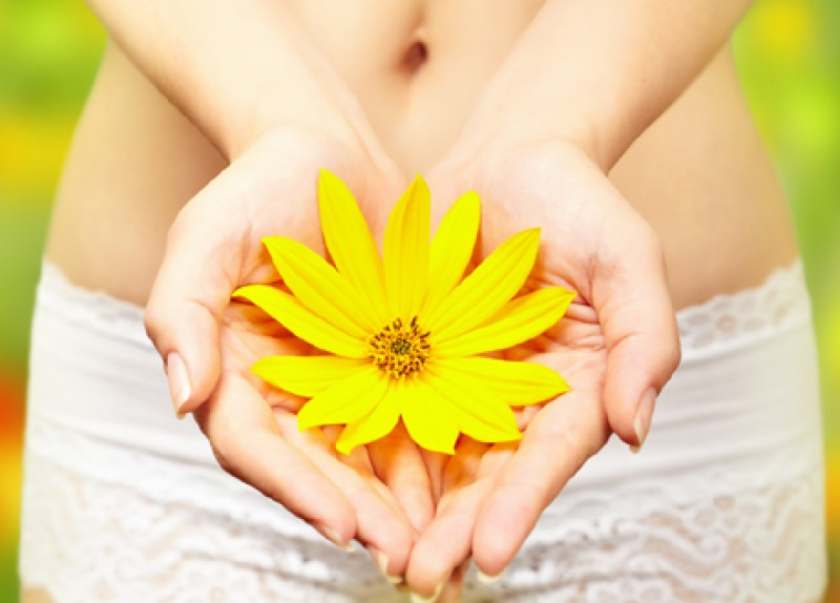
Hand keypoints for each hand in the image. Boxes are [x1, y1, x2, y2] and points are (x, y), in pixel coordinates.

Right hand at [144, 128, 434, 574]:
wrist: (330, 152)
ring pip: (361, 454)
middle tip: (403, 554)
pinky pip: (402, 415)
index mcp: (230, 367)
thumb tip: (182, 398)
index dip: (294, 488)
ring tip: (437, 541)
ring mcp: (333, 378)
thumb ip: (182, 310)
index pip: (253, 445)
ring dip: (395, 501)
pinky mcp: (381, 362)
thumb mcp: (209, 234)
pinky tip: (460, 486)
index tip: (342, 524)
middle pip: (313, 465)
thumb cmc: (261, 185)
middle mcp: (280, 385)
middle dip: (355, 512)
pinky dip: (425, 453)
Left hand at [404, 139, 681, 596]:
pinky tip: (351, 484)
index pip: (551, 454)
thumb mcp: (627, 258)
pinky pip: (398, 404)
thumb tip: (635, 429)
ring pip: (440, 453)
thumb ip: (645, 340)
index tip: (492, 552)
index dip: (523, 503)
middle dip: (460, 526)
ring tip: (383, 552)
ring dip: (414, 505)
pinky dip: (380, 445)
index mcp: (579, 383)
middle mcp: (522, 394)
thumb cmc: (578, 201)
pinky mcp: (421, 354)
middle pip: (492, 471)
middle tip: (424, 574)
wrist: (510, 155)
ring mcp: (469, 378)